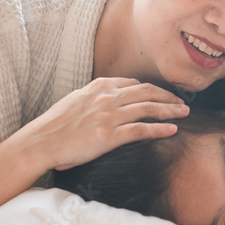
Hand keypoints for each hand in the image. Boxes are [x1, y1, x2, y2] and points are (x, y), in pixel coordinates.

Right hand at [12, 77, 189, 171]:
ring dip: (170, 110)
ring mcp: (110, 115)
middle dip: (168, 96)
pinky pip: (142, 129)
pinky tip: (172, 130)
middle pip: (147, 92)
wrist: (41, 141)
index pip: (134, 83)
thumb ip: (95, 97)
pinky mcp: (110, 135)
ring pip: (149, 108)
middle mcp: (108, 97)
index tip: (163, 94)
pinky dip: (160, 128)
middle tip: (182, 102)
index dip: (152, 89)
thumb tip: (106, 99)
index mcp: (99, 87)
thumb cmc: (54, 125)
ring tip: (184, 113)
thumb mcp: (75, 100)